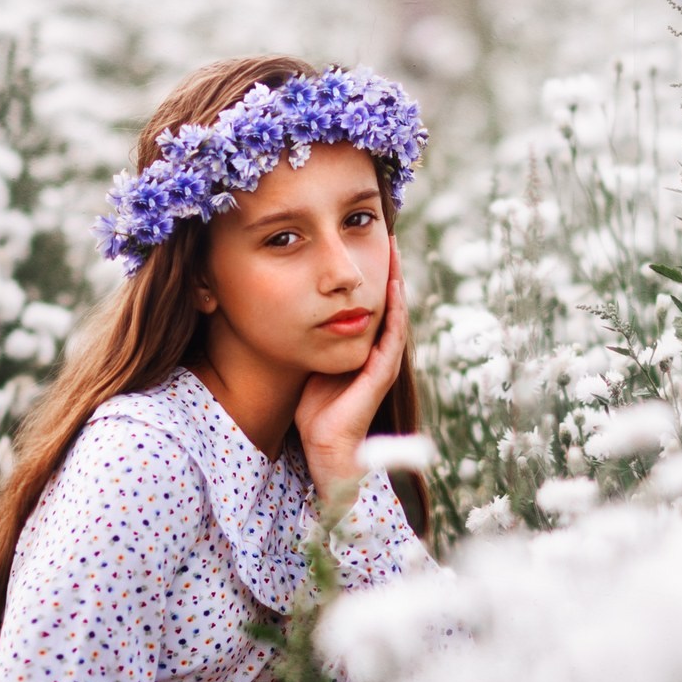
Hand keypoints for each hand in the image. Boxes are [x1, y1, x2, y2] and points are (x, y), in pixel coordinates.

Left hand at [296, 230, 409, 508]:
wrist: (326, 448)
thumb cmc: (315, 410)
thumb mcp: (311, 362)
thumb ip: (310, 340)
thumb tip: (286, 312)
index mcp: (362, 347)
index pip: (369, 302)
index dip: (369, 274)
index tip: (363, 242)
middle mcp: (377, 351)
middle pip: (386, 300)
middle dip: (386, 268)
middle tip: (386, 234)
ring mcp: (382, 361)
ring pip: (394, 311)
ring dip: (395, 280)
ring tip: (393, 249)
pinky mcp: (381, 373)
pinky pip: (391, 334)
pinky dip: (394, 310)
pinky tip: (393, 286)